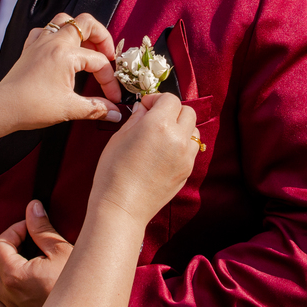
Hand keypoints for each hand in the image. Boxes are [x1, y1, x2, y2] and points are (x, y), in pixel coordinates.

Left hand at [0, 12, 123, 133]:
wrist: (2, 109)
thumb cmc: (31, 107)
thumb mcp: (69, 109)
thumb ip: (96, 108)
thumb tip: (115, 112)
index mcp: (66, 54)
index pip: (99, 62)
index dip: (109, 81)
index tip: (112, 97)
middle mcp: (54, 42)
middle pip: (86, 23)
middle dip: (103, 37)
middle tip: (108, 55)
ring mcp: (40, 42)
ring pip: (65, 20)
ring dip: (80, 30)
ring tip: (88, 48)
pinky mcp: (30, 48)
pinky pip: (45, 30)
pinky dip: (57, 34)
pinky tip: (61, 49)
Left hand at [0, 200, 72, 306]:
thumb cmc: (80, 286)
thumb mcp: (63, 250)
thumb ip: (42, 229)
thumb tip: (33, 208)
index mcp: (15, 276)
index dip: (13, 231)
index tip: (28, 228)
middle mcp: (9, 297)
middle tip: (12, 247)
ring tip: (8, 274)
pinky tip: (14, 303)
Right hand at [91, 92, 198, 226]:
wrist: (122, 207)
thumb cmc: (113, 172)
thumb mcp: (119, 137)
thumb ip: (136, 118)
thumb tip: (144, 109)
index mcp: (158, 124)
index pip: (170, 99)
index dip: (157, 99)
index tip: (146, 106)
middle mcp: (177, 137)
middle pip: (187, 111)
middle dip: (172, 111)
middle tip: (155, 118)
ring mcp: (185, 156)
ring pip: (193, 130)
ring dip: (181, 127)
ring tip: (162, 136)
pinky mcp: (187, 170)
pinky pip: (191, 148)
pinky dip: (183, 144)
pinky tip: (165, 152)